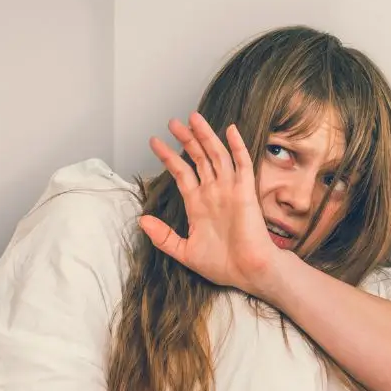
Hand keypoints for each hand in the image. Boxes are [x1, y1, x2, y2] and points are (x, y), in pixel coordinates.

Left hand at [138, 112, 281, 296]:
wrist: (248, 272)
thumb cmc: (222, 265)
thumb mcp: (184, 251)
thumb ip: (163, 237)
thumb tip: (142, 220)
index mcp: (198, 204)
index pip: (181, 173)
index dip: (168, 157)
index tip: (155, 142)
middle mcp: (213, 192)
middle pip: (198, 158)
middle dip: (186, 139)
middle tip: (173, 122)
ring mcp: (230, 190)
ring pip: (216, 155)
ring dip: (205, 136)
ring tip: (193, 118)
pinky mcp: (245, 192)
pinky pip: (242, 164)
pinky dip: (237, 146)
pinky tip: (230, 130)